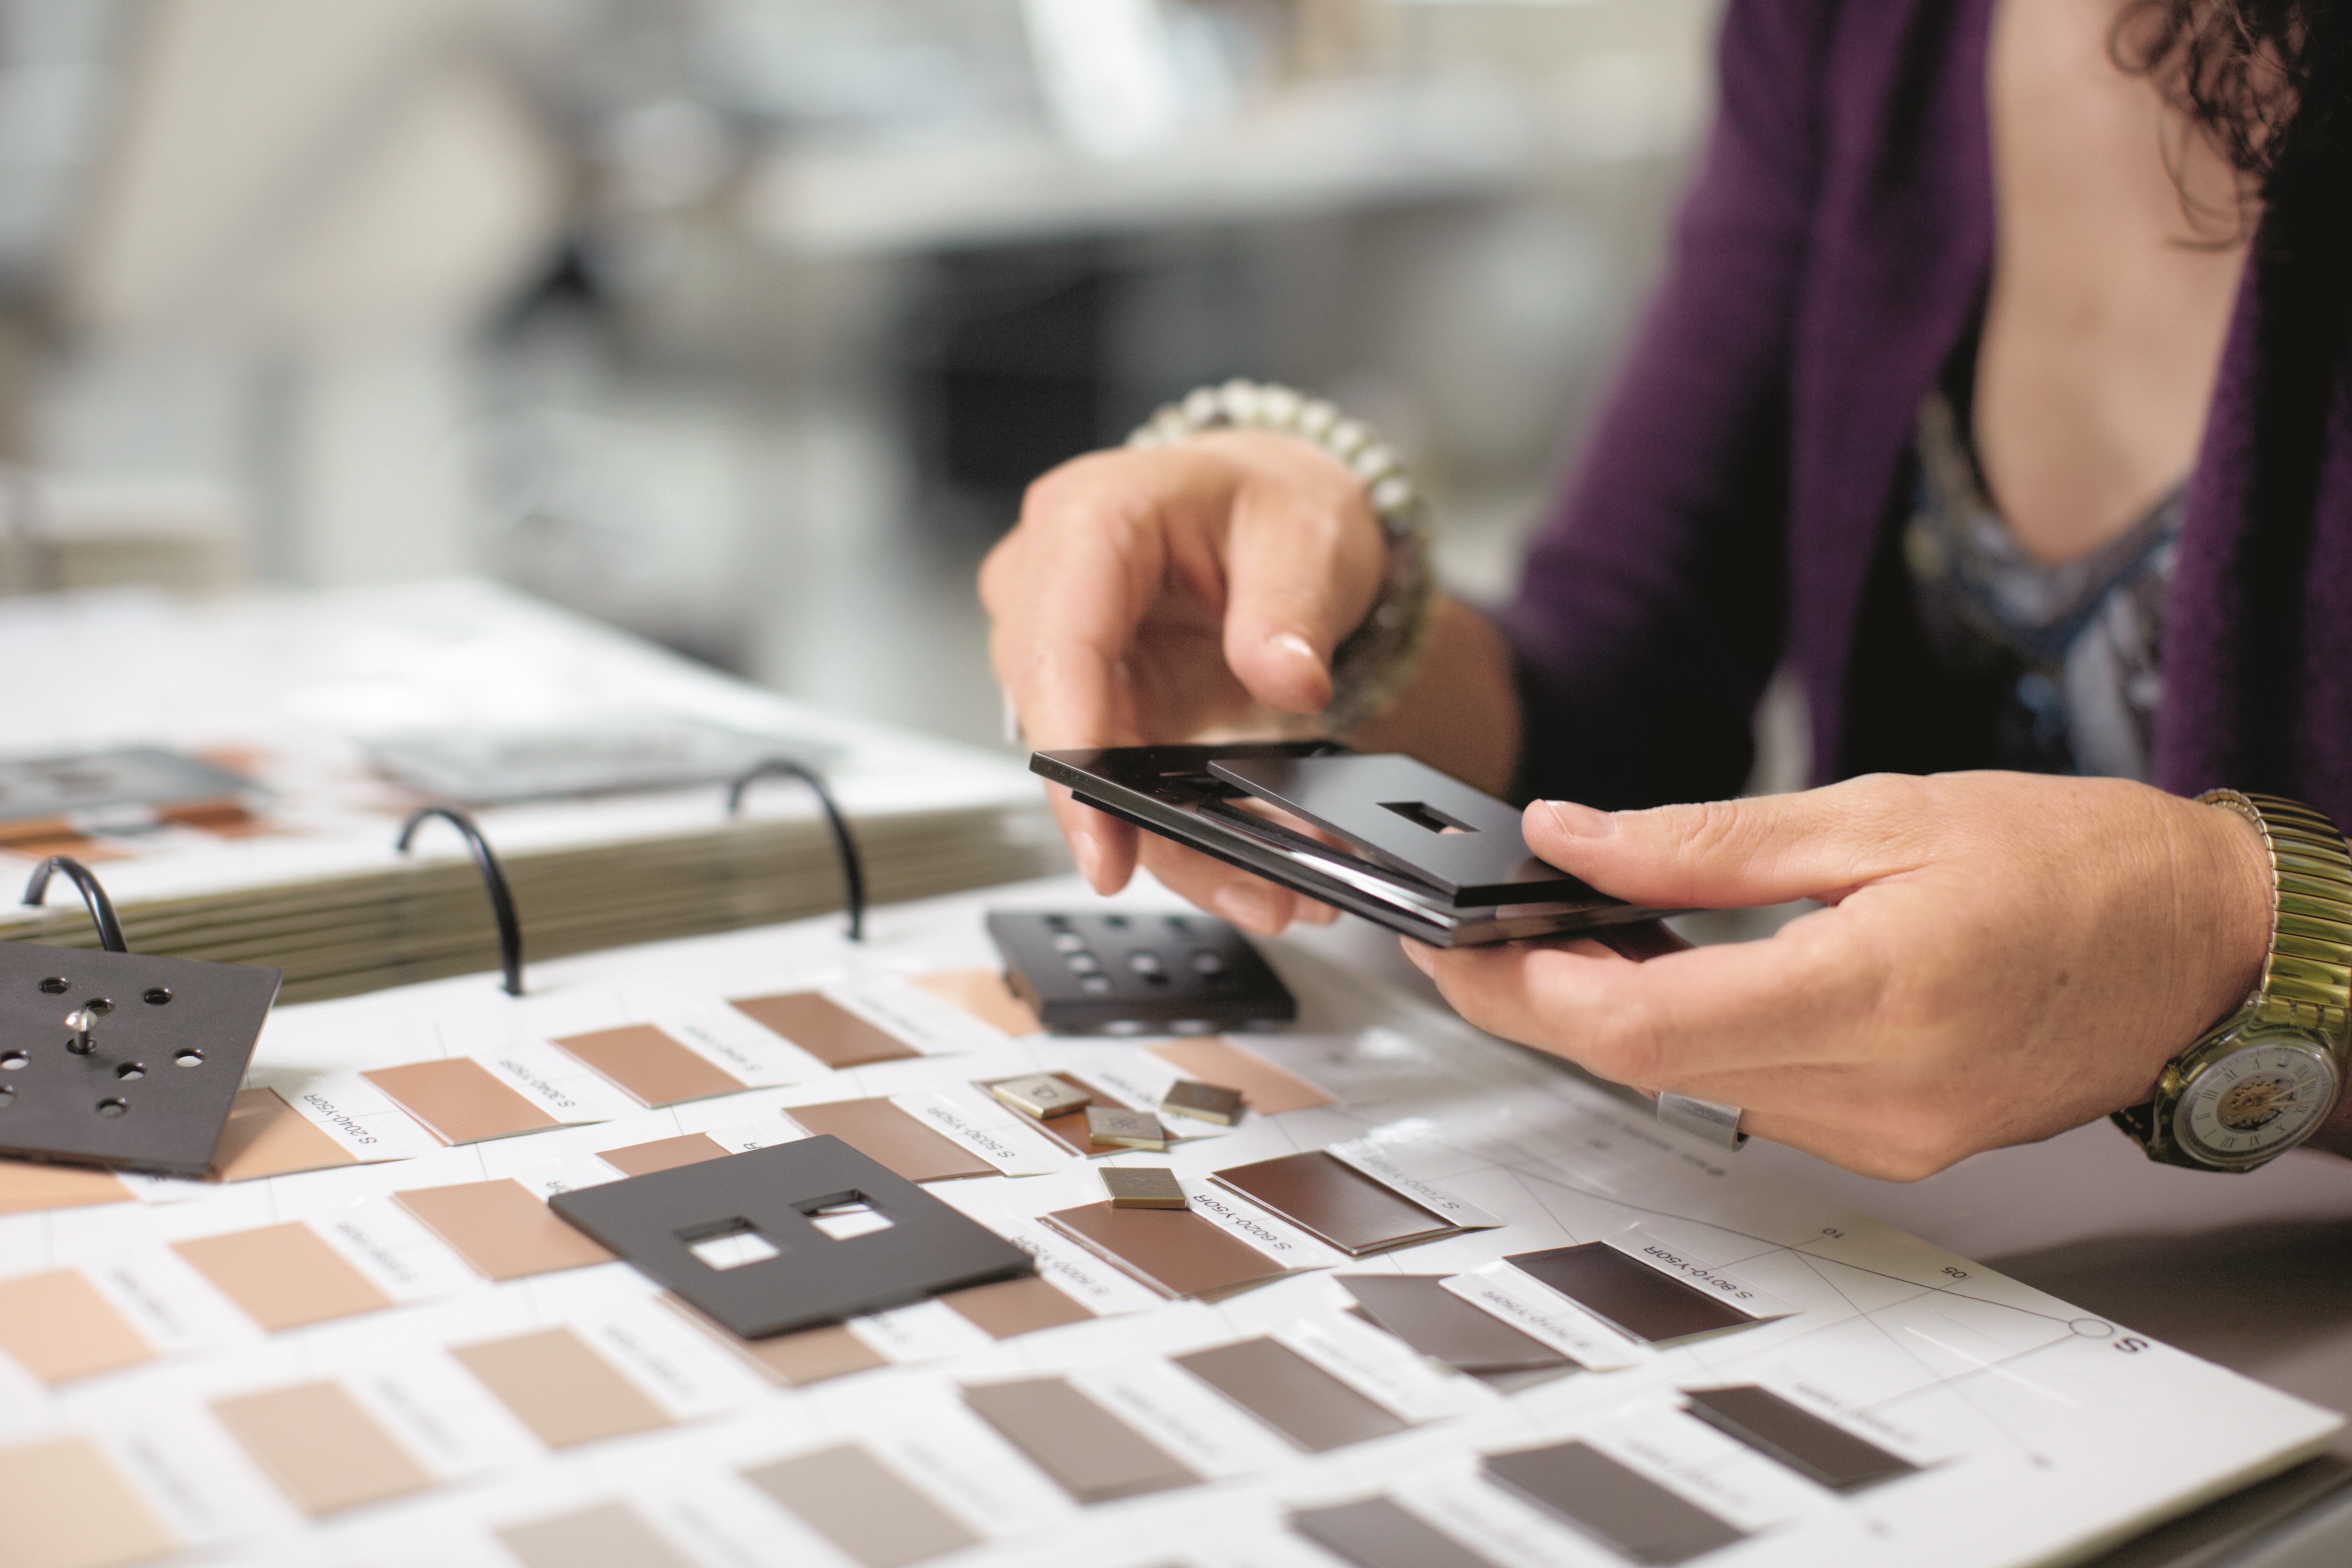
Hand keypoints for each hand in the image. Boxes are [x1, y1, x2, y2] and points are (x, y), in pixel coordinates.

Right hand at [982, 432, 1387, 933]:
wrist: (1269, 512)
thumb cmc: (1269, 501)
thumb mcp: (1309, 534)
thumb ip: (1291, 608)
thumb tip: (1286, 676)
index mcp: (1089, 520)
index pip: (1058, 648)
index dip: (1074, 752)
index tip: (1104, 841)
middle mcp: (1049, 583)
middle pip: (1061, 727)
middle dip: (1135, 822)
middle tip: (1236, 885)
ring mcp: (1060, 647)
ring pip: (1083, 771)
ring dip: (1161, 841)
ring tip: (1259, 889)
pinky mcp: (1088, 699)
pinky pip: (1112, 779)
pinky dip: (1169, 828)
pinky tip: (1233, 864)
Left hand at [1403, 772, 2273, 1179]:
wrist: (2198, 942)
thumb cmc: (2072, 864)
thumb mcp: (1880, 813)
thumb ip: (1707, 841)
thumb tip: (1574, 838)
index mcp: (1875, 996)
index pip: (1643, 1026)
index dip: (1525, 990)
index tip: (1457, 945)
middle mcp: (1878, 1093)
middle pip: (1645, 1067)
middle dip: (1539, 1003)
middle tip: (1473, 938)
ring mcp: (1886, 1134)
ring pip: (1689, 1090)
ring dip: (1610, 1021)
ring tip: (1562, 939)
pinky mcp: (1893, 1142)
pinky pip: (1750, 1099)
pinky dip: (1689, 1040)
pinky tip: (1662, 978)